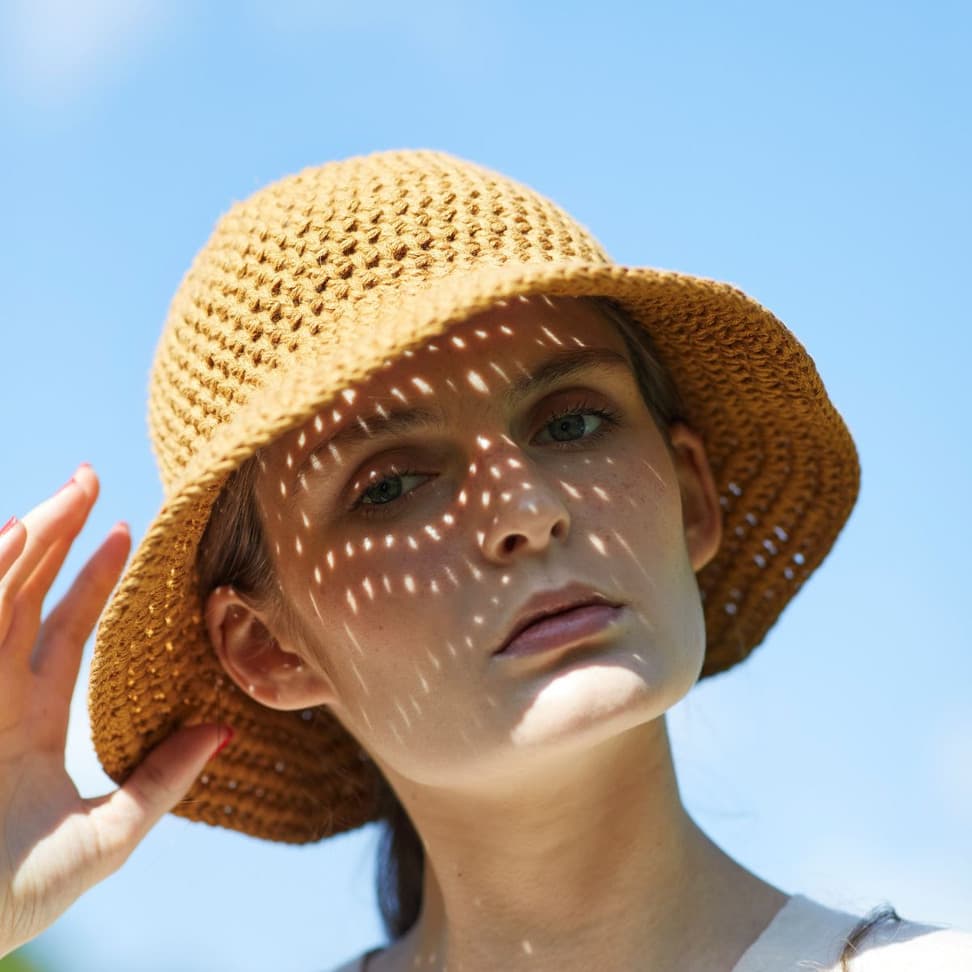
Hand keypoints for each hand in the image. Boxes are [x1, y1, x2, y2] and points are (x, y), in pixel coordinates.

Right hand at [0, 465, 230, 956]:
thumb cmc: (17, 896)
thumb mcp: (108, 834)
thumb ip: (160, 780)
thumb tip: (226, 731)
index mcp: (28, 721)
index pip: (64, 629)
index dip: (92, 578)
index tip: (128, 531)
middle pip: (27, 595)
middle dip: (57, 535)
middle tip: (92, 477)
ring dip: (28, 540)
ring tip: (69, 492)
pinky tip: (11, 535)